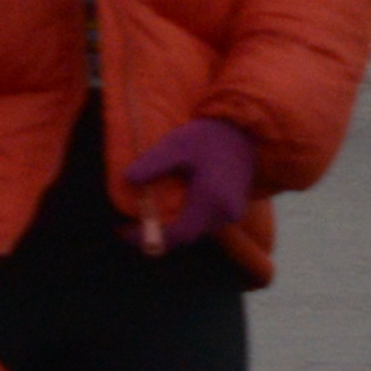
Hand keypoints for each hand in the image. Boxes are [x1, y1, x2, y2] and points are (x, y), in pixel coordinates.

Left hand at [122, 116, 252, 254]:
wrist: (246, 134)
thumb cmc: (210, 138)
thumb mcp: (177, 145)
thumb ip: (153, 163)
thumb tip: (128, 179)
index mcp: (213, 200)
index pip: (180, 232)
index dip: (149, 236)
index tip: (124, 231)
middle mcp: (226, 213)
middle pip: (187, 235)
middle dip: (157, 233)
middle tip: (130, 225)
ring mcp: (232, 213)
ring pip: (195, 229)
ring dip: (172, 225)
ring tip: (146, 213)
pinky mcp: (232, 210)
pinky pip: (203, 222)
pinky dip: (184, 217)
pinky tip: (170, 204)